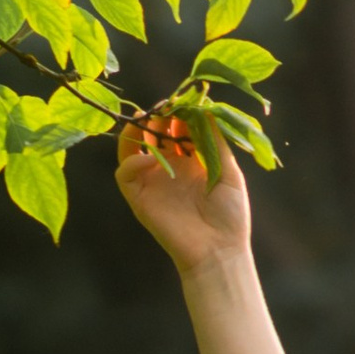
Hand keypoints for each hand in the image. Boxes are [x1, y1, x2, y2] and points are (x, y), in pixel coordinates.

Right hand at [116, 105, 249, 270]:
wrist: (218, 251)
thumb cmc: (230, 215)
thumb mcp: (229, 171)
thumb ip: (216, 141)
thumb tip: (206, 107)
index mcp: (192, 161)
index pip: (177, 129)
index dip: (177, 114)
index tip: (183, 102)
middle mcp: (170, 168)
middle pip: (154, 134)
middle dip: (157, 117)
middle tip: (164, 108)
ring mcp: (153, 182)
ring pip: (133, 147)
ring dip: (137, 130)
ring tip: (148, 119)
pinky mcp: (139, 198)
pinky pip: (124, 172)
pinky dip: (132, 160)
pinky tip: (150, 158)